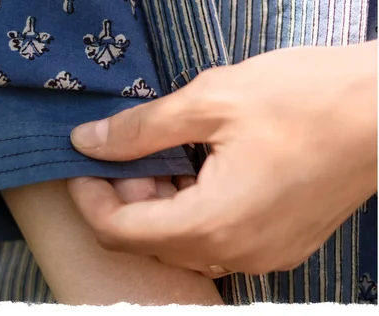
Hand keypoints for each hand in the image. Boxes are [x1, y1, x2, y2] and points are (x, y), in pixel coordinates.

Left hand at [66, 41, 376, 276]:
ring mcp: (262, 256)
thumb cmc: (305, 98)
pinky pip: (217, 243)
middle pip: (148, 243)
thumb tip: (87, 143)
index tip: (84, 164)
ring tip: (166, 159)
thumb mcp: (210, 101)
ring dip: (160, 207)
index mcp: (211, 223)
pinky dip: (194, 215)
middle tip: (129, 153)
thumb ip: (140, 130)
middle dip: (126, 199)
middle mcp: (234, 254)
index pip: (119, 231)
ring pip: (182, 246)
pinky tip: (201, 174)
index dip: (90, 198)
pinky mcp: (281, 247)